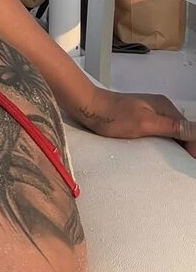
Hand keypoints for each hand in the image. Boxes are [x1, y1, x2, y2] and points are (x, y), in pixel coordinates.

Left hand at [76, 87, 195, 157]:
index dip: (192, 147)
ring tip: (175, 162)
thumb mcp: (144, 123)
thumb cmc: (113, 115)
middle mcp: (160, 108)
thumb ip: (171, 127)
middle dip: (186, 147)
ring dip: (175, 146)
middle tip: (184, 165)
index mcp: (165, 106)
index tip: (190, 163)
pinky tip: (159, 153)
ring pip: (170, 132)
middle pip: (181, 130)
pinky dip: (162, 143)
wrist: (88, 106)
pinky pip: (158, 132)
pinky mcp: (139, 118)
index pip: (189, 129)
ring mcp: (149, 112)